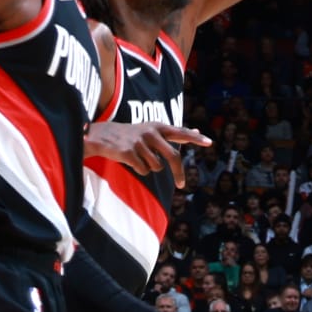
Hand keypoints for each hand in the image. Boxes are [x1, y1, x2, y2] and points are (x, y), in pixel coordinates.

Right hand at [85, 120, 210, 189]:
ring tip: (140, 158)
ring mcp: (140, 142)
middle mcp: (151, 132)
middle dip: (178, 173)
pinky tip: (131, 161)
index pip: (181, 132)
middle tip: (182, 185)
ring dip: (150, 167)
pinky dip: (139, 170)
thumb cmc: (132, 134)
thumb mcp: (153, 129)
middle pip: (173, 156)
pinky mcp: (129, 153)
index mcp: (158, 126)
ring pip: (156, 167)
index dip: (195, 138)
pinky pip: (143, 170)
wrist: (102, 136)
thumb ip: (175, 133)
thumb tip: (198, 132)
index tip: (210, 142)